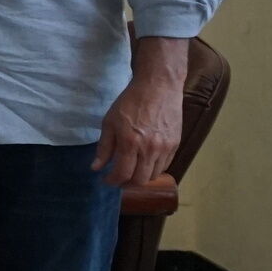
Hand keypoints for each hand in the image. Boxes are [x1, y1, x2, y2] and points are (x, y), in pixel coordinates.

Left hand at [93, 42, 186, 190]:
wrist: (158, 86)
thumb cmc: (130, 102)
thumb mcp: (110, 122)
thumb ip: (104, 147)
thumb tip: (96, 168)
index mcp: (130, 143)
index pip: (122, 174)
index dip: (112, 181)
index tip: (106, 180)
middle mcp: (150, 149)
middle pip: (140, 180)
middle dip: (127, 183)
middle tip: (119, 179)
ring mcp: (165, 148)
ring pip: (153, 175)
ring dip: (141, 178)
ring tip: (132, 172)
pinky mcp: (175, 144)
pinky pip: (165, 165)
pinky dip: (154, 169)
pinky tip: (145, 163)